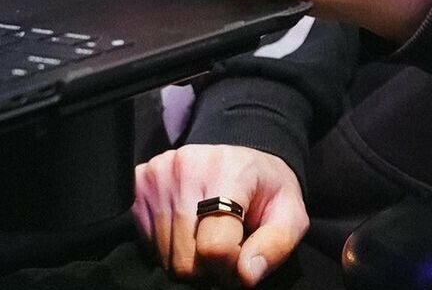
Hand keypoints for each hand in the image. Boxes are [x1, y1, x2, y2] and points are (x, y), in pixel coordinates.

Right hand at [133, 144, 307, 284]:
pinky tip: (188, 226)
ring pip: (164, 257)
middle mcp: (188, 167)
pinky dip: (167, 245)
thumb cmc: (266, 189)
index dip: (230, 267)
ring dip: (188, 258)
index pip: (215, 248)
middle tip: (227, 245)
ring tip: (209, 234)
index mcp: (229, 171)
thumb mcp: (290, 212)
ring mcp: (159, 174)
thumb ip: (276, 244)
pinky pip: (146, 243)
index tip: (243, 256)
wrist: (243, 158)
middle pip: (185, 260)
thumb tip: (245, 274)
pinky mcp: (139, 183)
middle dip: (208, 267)